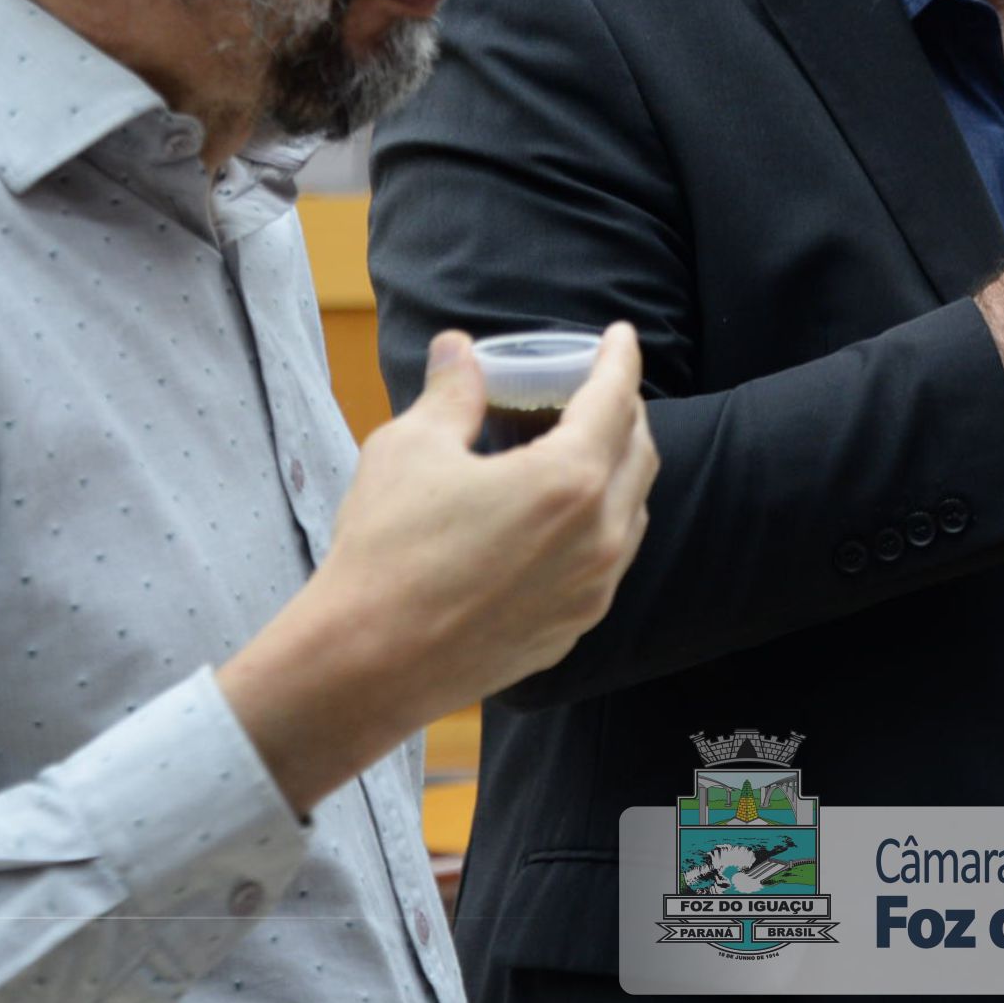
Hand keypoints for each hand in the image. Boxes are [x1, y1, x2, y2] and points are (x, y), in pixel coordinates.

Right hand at [219, 326, 656, 810]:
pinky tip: (559, 516)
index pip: (616, 400)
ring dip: (615, 469)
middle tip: (593, 388)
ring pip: (630, 511)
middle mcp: (599, 538)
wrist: (365, 665)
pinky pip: (608, 562)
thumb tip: (459, 348)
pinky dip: (599, 522)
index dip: (620, 359)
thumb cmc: (386, 551)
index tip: (620, 337)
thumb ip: (452, 392)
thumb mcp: (411, 449)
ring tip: (576, 447)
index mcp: (569, 482)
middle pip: (638, 454)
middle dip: (623, 411)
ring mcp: (591, 592)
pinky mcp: (571, 629)